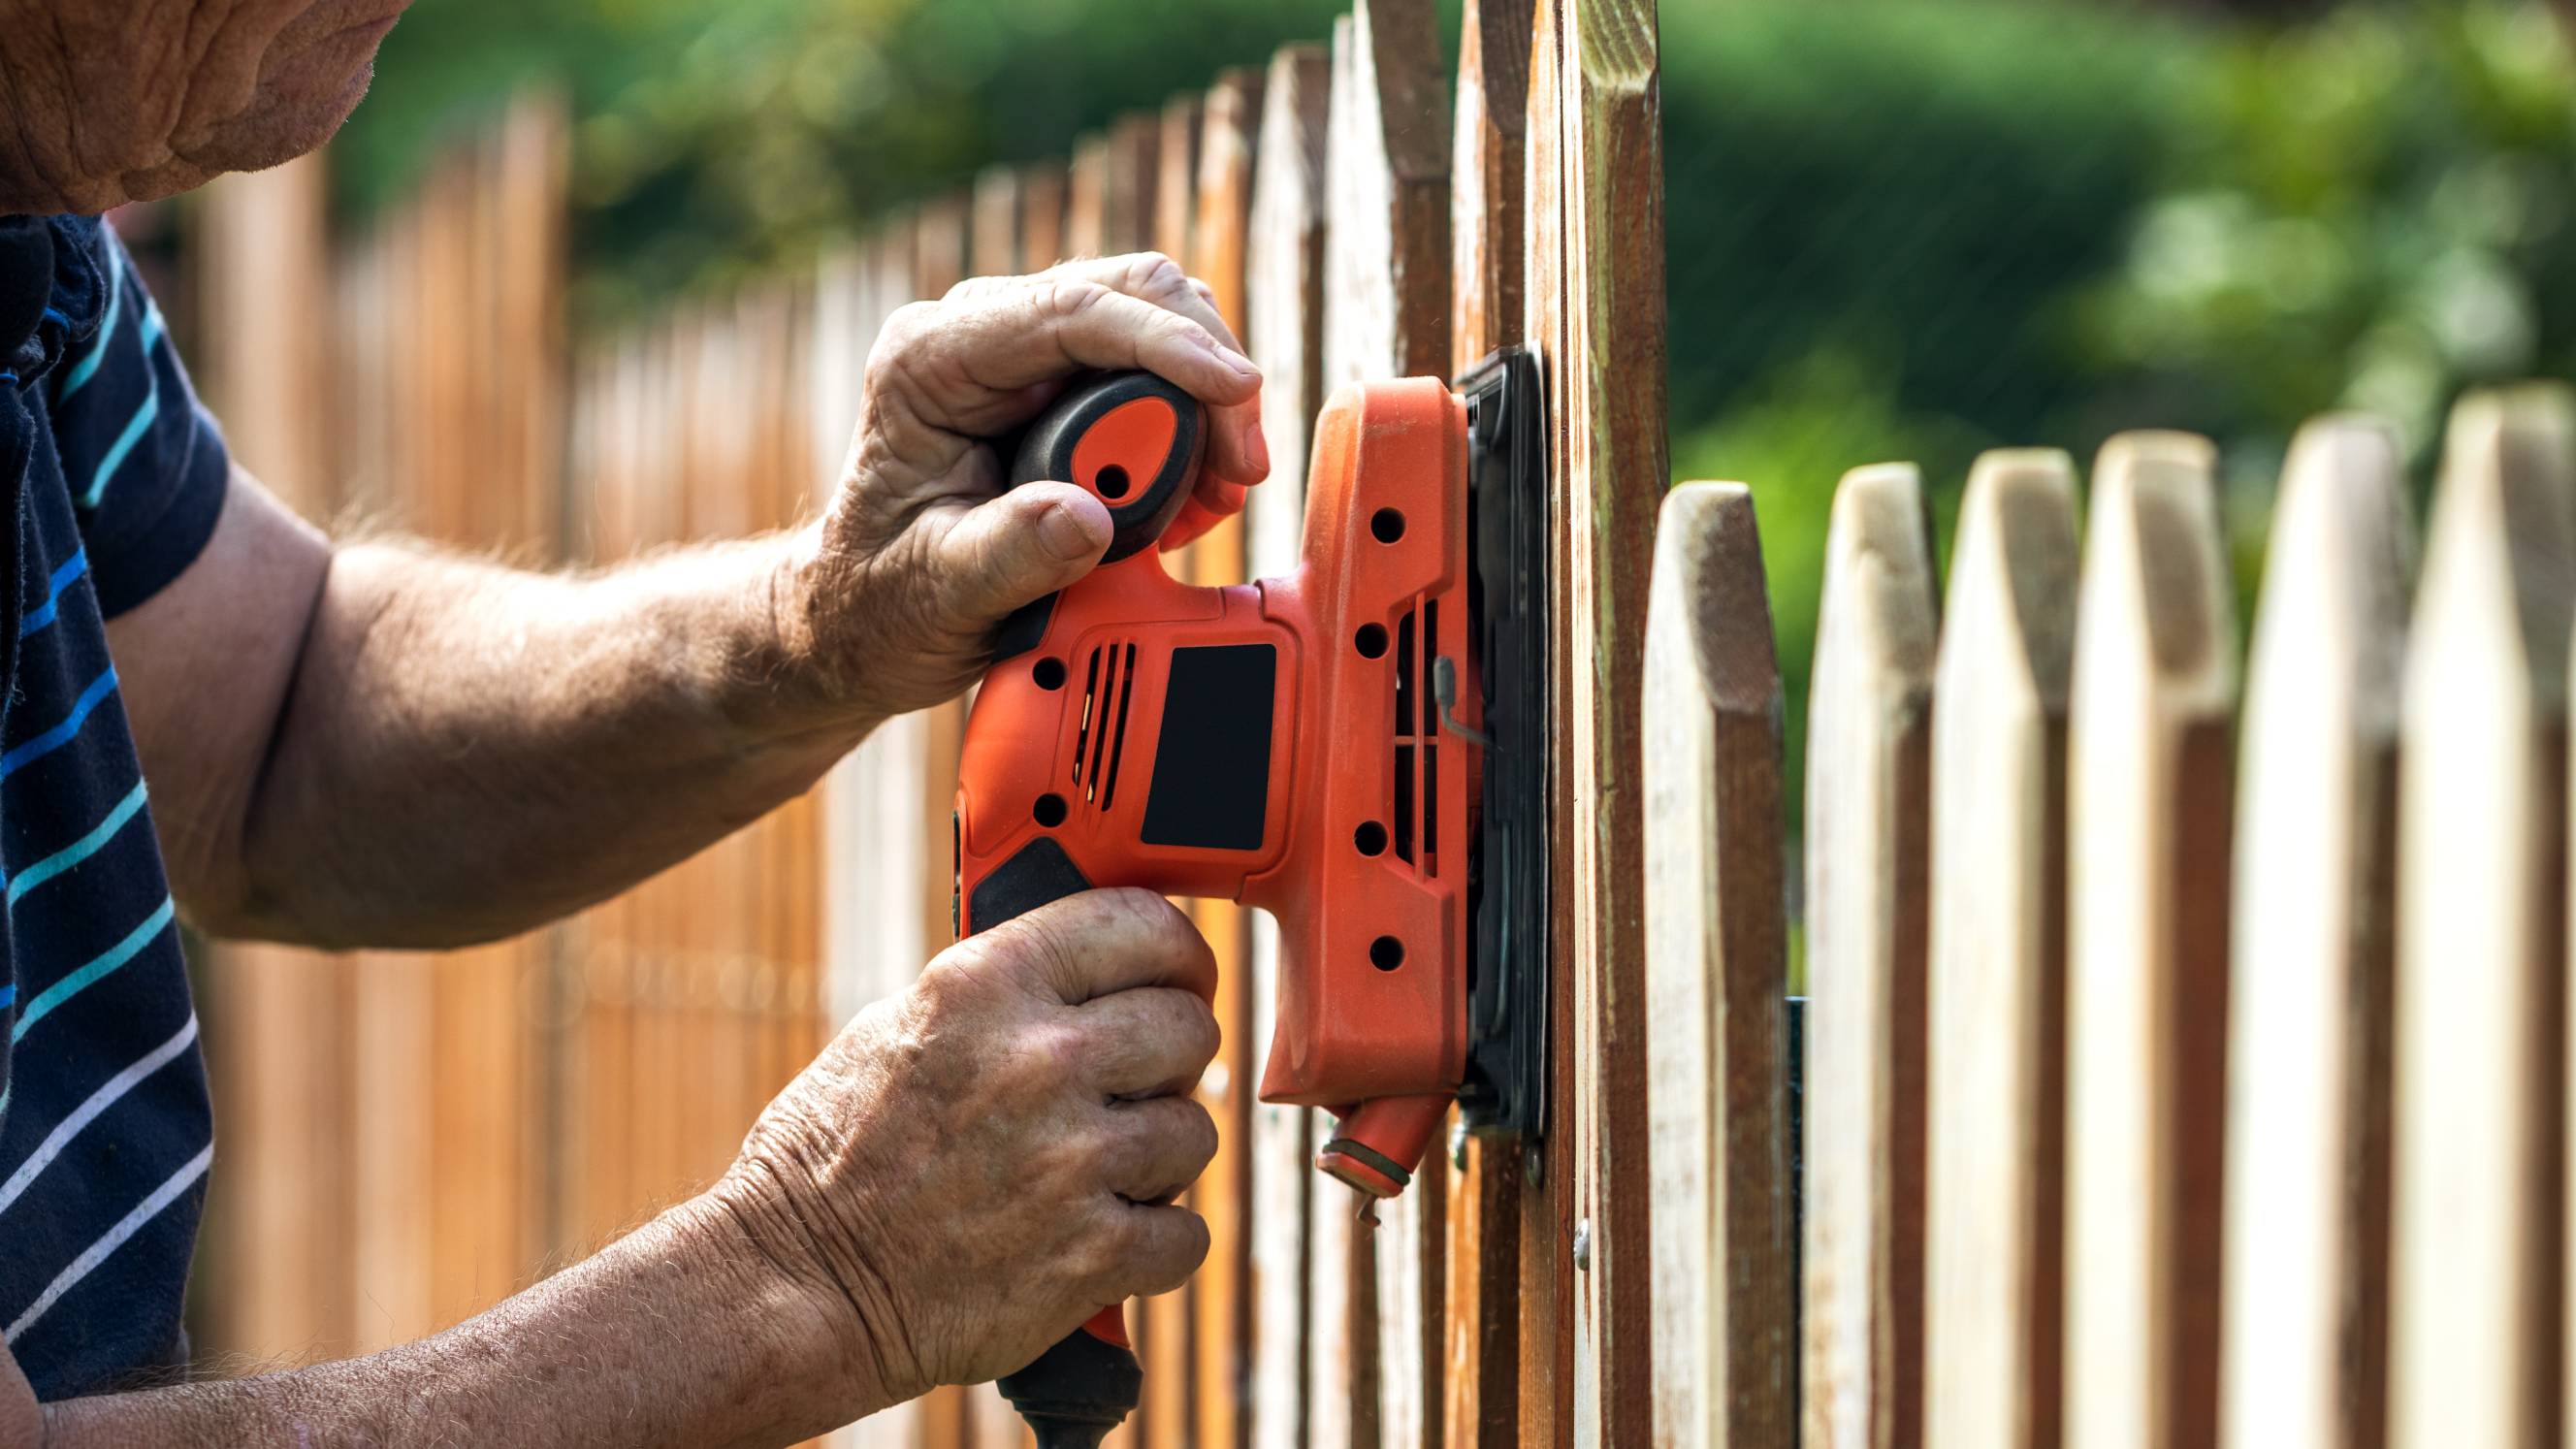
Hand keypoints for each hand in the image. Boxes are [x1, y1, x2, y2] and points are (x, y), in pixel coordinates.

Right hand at [714, 889, 1221, 1403]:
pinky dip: (1155, 1244)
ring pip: (1194, 1132)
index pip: (1143, 926)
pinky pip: (1186, 1232)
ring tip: (1100, 1171)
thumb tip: (1092, 974)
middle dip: (1171, 1060)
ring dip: (1160, 1158)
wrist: (796, 1288)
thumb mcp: (898, 1026)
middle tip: (1136, 1087)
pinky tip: (1105, 1238)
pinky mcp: (1091, 1255)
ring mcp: (1071, 1159)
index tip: (1182, 977)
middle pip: (1189, 1026)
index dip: (1178, 954)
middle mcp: (1039, 1059)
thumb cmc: (830, 1159)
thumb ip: (1002, 993)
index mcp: (987, 985)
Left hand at [788, 253, 1268, 724]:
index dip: (1165, 342)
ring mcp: (1024, 353)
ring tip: (1215, 498)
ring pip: (1155, 322)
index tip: (1234, 392)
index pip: (1070, 311)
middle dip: (1206, 371)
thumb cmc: (881, 600)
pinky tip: (1188, 500)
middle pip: (1131, 293)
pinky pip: (1153, 371)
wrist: (865, 615)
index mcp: (931, 359)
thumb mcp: (936, 591)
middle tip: (1240, 471)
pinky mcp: (1061, 384)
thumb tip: (1087, 517)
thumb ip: (1007, 555)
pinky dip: (1191, 428)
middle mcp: (979, 333)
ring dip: (1207, 403)